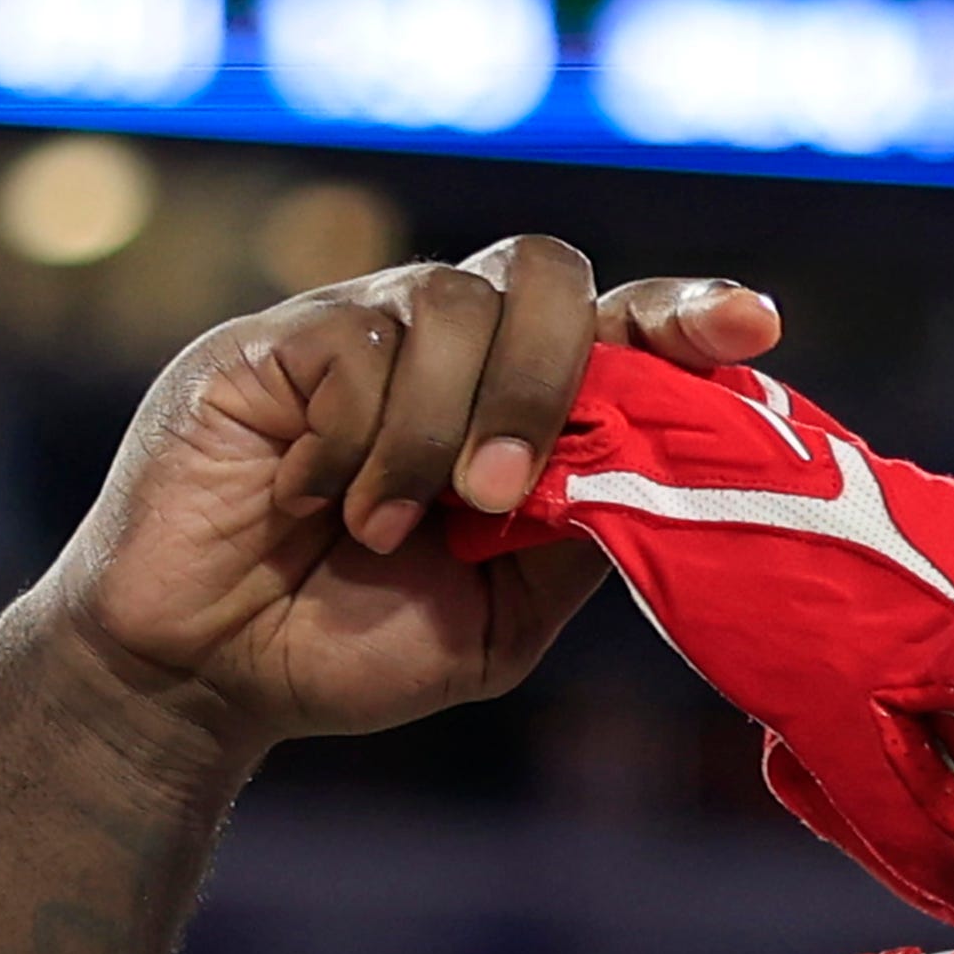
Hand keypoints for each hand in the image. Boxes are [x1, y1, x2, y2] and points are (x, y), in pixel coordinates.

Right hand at [40, 239, 777, 756]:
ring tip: (390, 530)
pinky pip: (357, 339)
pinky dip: (359, 438)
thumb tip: (661, 465)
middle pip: (546, 275)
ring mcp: (355, 329)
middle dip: (548, 378)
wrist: (203, 678)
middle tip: (499, 495)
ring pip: (450, 302)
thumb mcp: (500, 613)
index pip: (617, 322)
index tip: (750, 327)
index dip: (685, 311)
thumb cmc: (345, 645)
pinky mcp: (273, 340)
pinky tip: (318, 504)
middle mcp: (444, 348)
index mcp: (513, 405)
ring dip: (439, 428)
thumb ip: (577, 533)